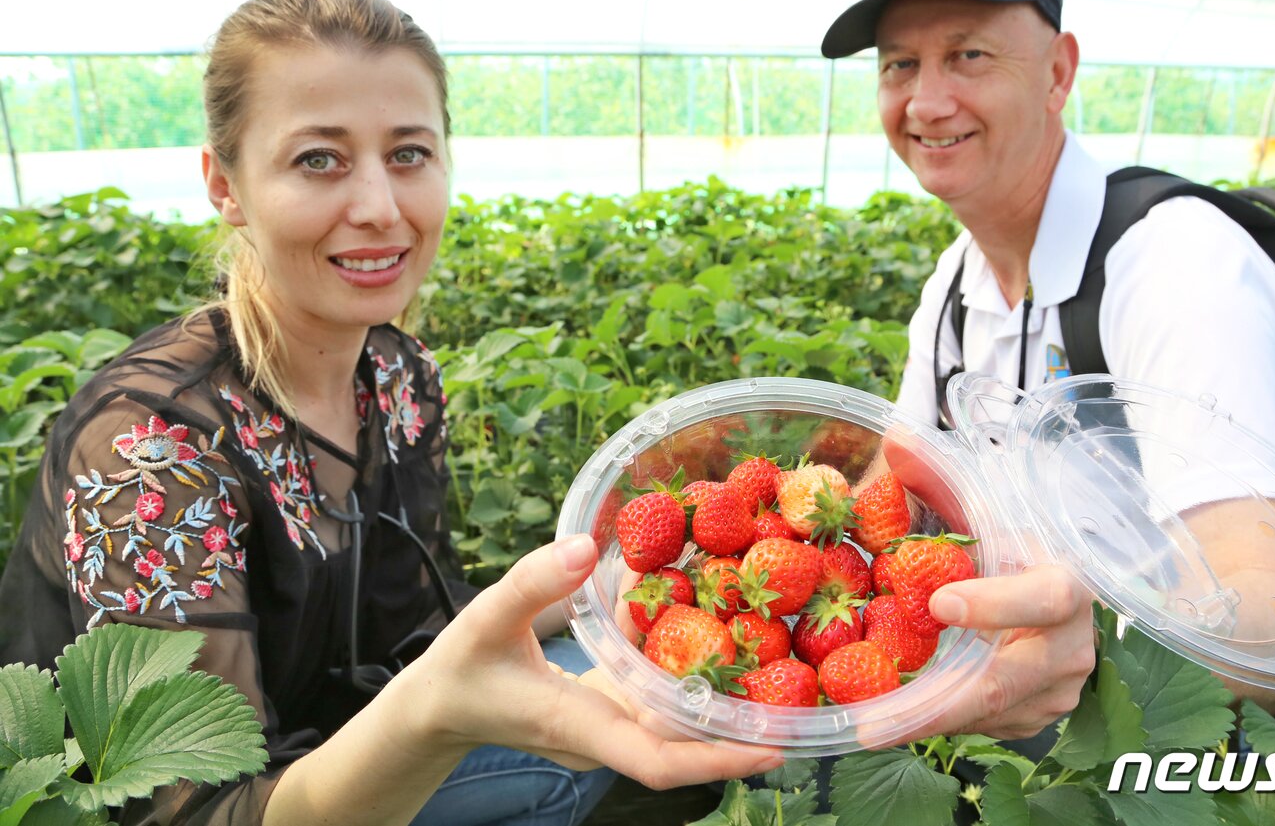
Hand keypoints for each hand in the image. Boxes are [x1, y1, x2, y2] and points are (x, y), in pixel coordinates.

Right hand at [398, 535, 784, 788]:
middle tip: (806, 700)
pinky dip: (687, 672)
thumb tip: (589, 545)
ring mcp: (611, 728)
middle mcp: (607, 737)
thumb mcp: (487, 618)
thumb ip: (535, 582)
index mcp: (581, 728)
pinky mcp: (609, 710)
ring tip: (782, 662)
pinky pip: (658, 700)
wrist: (436, 709)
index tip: (774, 747)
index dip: (720, 760)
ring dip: (723, 699)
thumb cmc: (459, 670)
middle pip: (686, 747)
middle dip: (744, 730)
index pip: (660, 762)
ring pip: (677, 724)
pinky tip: (711, 629)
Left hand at [881, 429, 1096, 740]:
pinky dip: (933, 724)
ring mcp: (1054, 692)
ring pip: (987, 714)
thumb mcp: (979, 512)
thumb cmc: (1008, 547)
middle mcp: (1070, 646)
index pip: (1048, 597)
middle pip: (1007, 682)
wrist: (1046, 595)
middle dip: (938, 702)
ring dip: (924, 720)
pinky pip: (979, 728)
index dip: (997, 604)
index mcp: (1067, 584)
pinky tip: (887, 720)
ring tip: (864, 726)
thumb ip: (936, 477)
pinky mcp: (1031, 720)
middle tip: (875, 718)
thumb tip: (894, 437)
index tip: (939, 602)